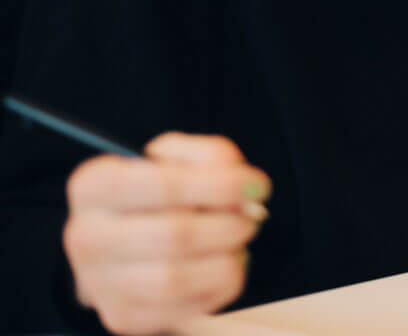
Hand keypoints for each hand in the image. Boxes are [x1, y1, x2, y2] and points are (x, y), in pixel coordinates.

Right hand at [63, 132, 271, 335]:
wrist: (124, 234)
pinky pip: (181, 311)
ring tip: (239, 242)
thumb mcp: (179, 155)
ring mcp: (99, 283)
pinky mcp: (120, 316)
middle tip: (251, 217)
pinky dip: (218, 288)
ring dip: (226, 260)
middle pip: (174, 235)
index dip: (219, 185)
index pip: (163, 185)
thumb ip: (213, 157)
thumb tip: (246, 187)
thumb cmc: (157, 187)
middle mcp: (86, 236)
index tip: (256, 185)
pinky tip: (225, 265)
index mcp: (95, 184)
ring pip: (176, 280)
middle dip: (228, 225)